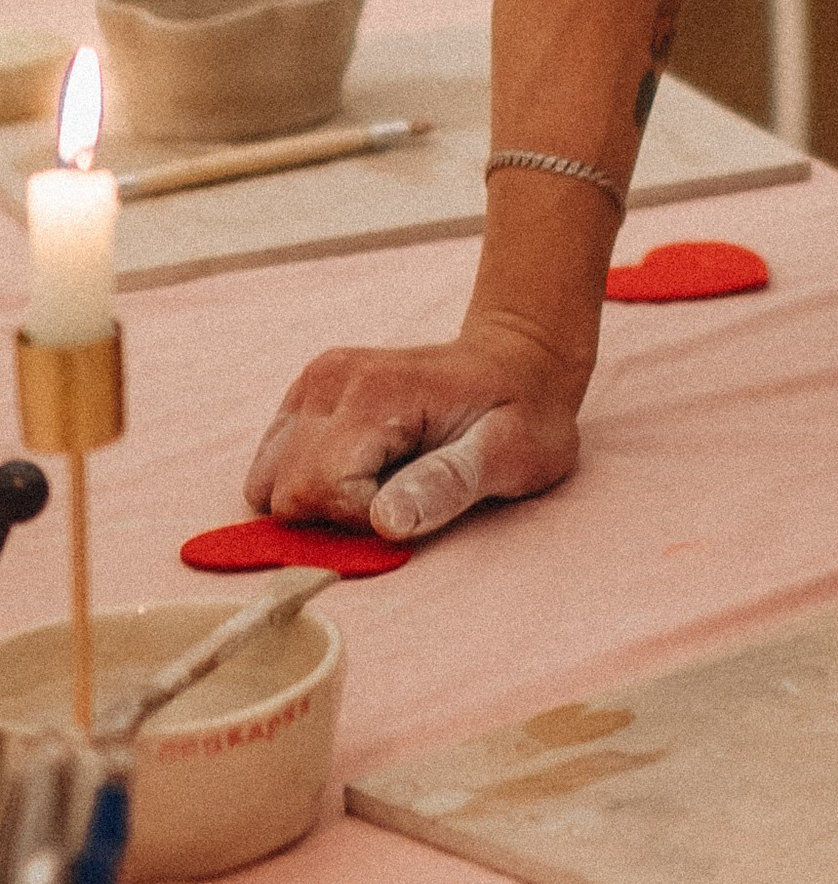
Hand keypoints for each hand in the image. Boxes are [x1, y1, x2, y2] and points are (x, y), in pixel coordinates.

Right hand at [246, 312, 585, 540]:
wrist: (518, 362)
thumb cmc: (521, 415)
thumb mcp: (509, 455)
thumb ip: (447, 484)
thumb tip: (386, 521)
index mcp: (374, 393)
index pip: (320, 491)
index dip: (362, 519)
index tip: (415, 501)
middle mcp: (331, 380)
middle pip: (287, 491)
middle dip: (337, 514)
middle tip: (402, 492)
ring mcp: (314, 383)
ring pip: (270, 482)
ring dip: (319, 500)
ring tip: (382, 481)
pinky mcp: (307, 394)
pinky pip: (273, 464)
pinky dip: (307, 483)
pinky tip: (359, 471)